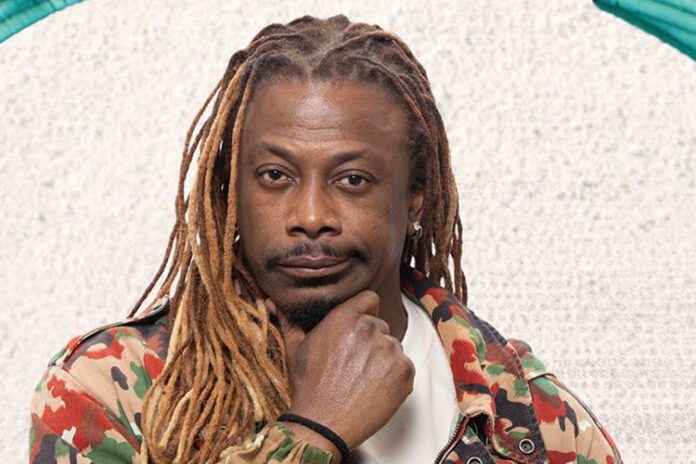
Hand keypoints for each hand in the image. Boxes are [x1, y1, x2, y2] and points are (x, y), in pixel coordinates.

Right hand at [269, 290, 414, 450]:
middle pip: (380, 326)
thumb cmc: (309, 388)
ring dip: (383, 360)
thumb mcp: (295, 350)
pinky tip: (376, 389)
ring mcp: (390, 349)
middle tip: (355, 364)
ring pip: (393, 347)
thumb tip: (274, 302)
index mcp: (344, 318)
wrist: (323, 425)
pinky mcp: (404, 370)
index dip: (365, 312)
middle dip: (371, 341)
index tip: (360, 328)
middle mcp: (369, 328)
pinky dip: (395, 377)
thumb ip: (291, 321)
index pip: (369, 299)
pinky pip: (405, 366)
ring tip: (363, 379)